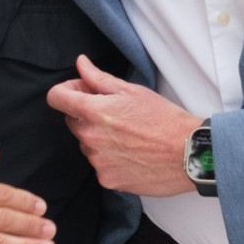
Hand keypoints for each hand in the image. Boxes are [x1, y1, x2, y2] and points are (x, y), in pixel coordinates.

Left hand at [47, 55, 200, 195]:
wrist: (187, 153)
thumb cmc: (163, 118)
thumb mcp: (132, 91)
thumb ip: (99, 78)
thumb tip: (81, 64)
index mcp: (93, 111)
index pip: (56, 98)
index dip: (67, 91)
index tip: (82, 91)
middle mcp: (89, 137)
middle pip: (72, 122)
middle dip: (86, 114)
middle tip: (115, 113)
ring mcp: (97, 161)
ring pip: (87, 144)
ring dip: (99, 138)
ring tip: (129, 136)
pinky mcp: (107, 179)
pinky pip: (99, 164)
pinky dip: (110, 159)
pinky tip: (132, 154)